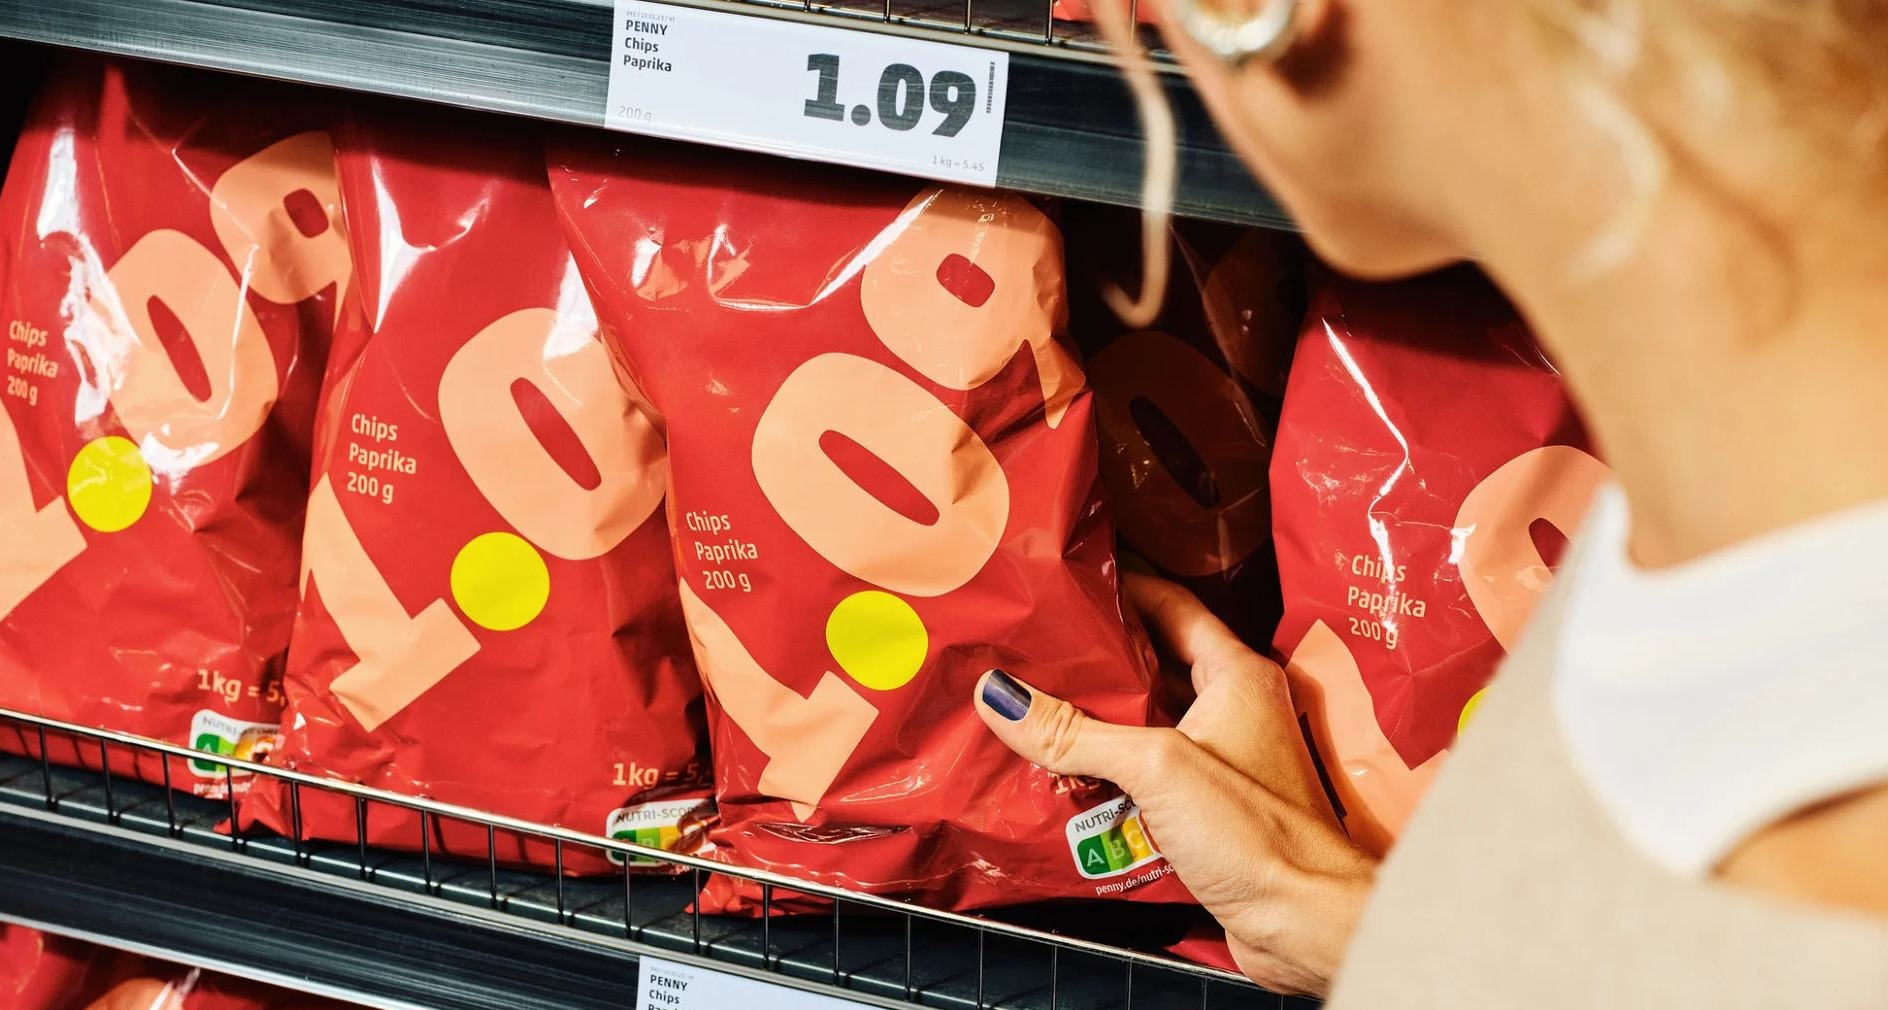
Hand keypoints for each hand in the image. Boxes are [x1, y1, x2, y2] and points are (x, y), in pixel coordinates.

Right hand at [973, 575, 1377, 995]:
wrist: (1306, 925)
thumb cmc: (1255, 834)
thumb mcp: (1155, 766)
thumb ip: (1075, 731)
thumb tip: (999, 694)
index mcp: (1236, 675)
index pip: (1172, 605)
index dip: (1122, 587)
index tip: (1069, 580)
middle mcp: (1235, 710)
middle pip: (1154, 665)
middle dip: (1096, 658)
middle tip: (1034, 646)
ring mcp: (1224, 760)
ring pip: (1148, 724)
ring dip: (1098, 720)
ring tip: (1033, 704)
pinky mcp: (1210, 809)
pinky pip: (1149, 775)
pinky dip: (1110, 771)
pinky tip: (1063, 774)